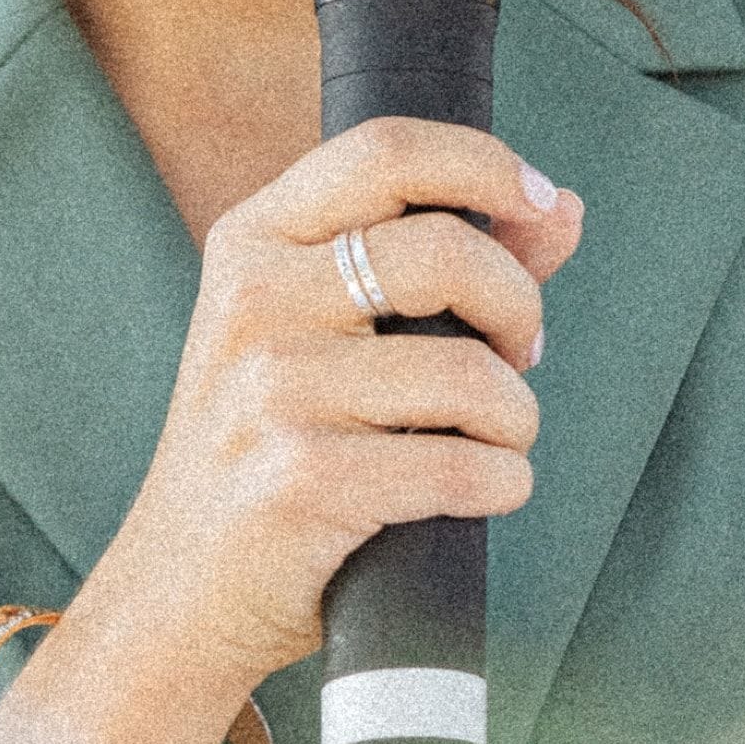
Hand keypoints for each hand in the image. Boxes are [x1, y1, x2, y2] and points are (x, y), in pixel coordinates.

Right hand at [0, 119, 582, 743]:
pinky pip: (464, 467)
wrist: (180, 593)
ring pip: (471, 373)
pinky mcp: (302, 479)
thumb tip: (564, 209)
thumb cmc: (269, 449)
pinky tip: (483, 490)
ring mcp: (272, 390)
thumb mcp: (324, 333)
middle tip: (519, 355)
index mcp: (253, 241)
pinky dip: (503, 483)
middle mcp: (253, 300)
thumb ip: (444, 261)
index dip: (486, 164)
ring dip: (517, 418)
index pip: (385, 150)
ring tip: (496, 439)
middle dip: (520, 306)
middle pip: (447, 250)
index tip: (542, 202)